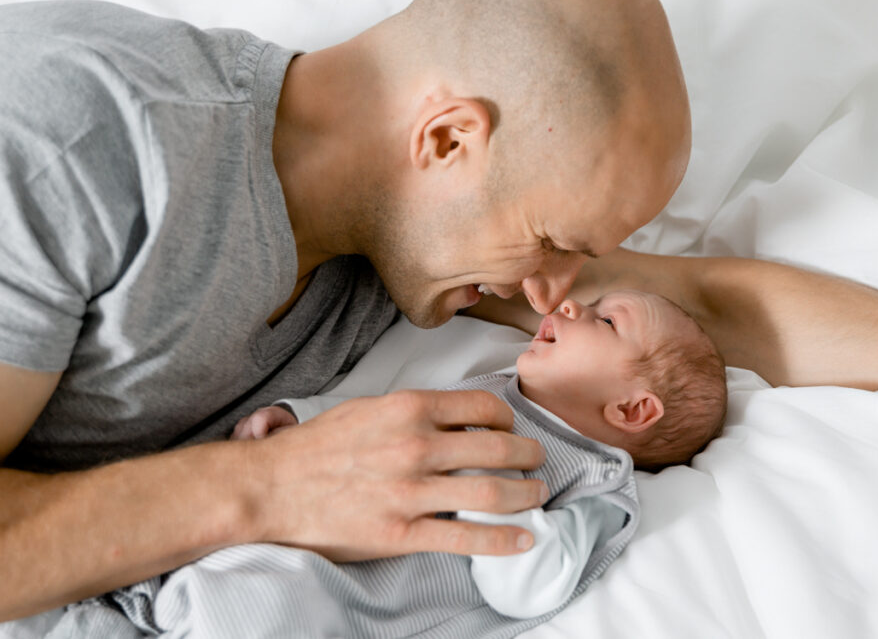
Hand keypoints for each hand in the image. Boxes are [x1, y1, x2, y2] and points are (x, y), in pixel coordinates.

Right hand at [244, 389, 547, 559]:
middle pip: (498, 449)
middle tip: (537, 462)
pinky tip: (524, 538)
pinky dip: (503, 539)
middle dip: (528, 455)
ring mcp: (410, 492)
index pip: (483, 408)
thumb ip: (412, 412)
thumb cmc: (316, 447)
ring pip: (491, 492)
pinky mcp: (401, 532)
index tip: (511, 429)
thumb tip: (453, 419)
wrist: (270, 487)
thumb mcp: (367, 409)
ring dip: (526, 494)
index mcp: (409, 409)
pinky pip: (466, 537)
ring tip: (537, 495)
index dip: (508, 419)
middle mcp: (416, 446)